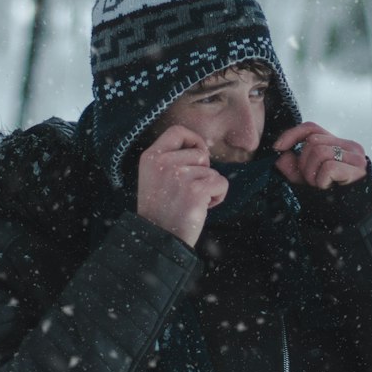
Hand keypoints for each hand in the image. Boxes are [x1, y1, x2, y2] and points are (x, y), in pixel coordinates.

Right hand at [136, 125, 227, 247]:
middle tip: (188, 192)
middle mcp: (163, 162)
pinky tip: (201, 208)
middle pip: (200, 153)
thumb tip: (202, 149)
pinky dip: (218, 196)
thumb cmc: (160, 212)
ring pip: (211, 170)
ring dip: (208, 187)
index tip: (197, 154)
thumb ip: (171, 160)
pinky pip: (221, 183)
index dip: (193, 140)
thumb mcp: (154, 178)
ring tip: (191, 203)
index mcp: (150, 157)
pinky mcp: (195, 190)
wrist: (157, 240)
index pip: (177, 131)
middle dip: (202, 171)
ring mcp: (179, 175)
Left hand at [272, 123, 368, 189]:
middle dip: (303, 163)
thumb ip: (293, 167)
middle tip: (311, 181)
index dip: (292, 134)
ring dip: (311, 173)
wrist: (350, 219)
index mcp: (337, 144)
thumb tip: (282, 155)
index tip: (278, 148)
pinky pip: (329, 167)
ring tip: (319, 185)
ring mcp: (356, 157)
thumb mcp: (306, 179)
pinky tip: (327, 188)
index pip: (312, 128)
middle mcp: (349, 147)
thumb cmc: (329, 198)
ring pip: (319, 151)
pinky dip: (321, 181)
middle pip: (313, 140)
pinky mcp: (358, 169)